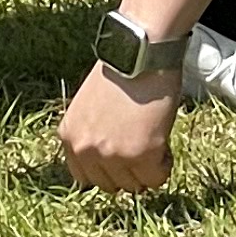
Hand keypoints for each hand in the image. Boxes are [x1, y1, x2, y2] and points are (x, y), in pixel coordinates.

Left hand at [59, 59, 178, 194]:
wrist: (143, 50)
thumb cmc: (125, 68)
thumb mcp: (91, 104)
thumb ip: (93, 131)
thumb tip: (111, 152)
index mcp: (69, 137)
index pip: (85, 177)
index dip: (108, 169)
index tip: (123, 159)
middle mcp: (86, 150)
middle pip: (109, 185)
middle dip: (128, 172)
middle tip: (144, 151)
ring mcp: (113, 155)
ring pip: (133, 186)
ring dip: (146, 170)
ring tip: (157, 144)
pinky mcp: (142, 154)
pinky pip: (156, 178)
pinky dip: (164, 167)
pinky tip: (166, 146)